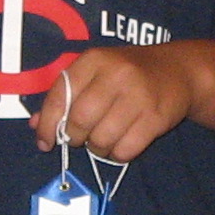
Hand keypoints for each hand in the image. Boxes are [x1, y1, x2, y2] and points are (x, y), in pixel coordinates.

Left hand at [31, 49, 198, 163]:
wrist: (178, 71)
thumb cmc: (128, 73)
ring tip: (103, 139)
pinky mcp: (156, 119)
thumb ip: (65, 96)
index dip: (47, 123)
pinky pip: (125, 150)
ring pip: (101, 140)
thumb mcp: (95, 73)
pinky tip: (121, 143)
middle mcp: (116, 75)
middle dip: (74, 138)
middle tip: (80, 139)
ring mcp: (138, 97)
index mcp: (94, 60)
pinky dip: (117, 155)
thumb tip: (36, 126)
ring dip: (97, 148)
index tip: (45, 141)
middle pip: (80, 121)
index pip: (60, 96)